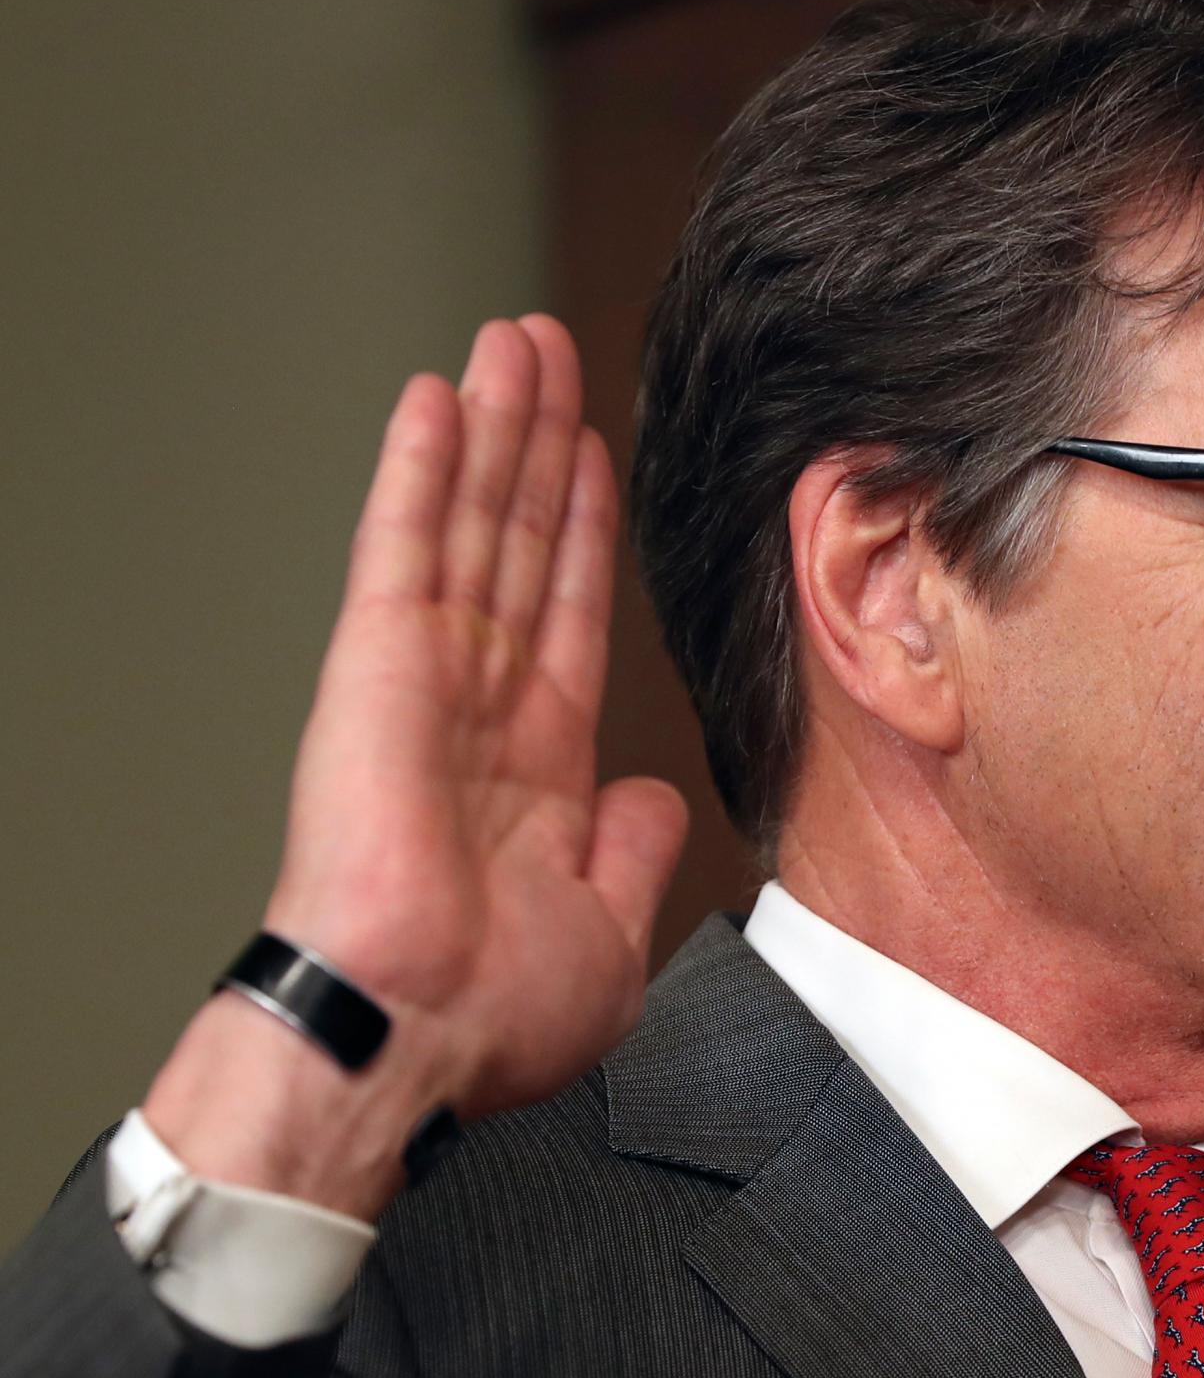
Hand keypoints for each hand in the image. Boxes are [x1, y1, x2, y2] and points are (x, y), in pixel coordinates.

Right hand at [144, 317, 688, 1212]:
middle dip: (537, 449)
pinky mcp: (377, 666)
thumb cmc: (491, 1016)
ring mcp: (426, 678)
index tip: (597, 458)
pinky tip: (440, 396)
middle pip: (519, 545)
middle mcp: (480, 708)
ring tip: (514, 341)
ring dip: (494, 430)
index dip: (585, 533)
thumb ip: (632, 852)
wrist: (415, 1036)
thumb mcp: (608, 933)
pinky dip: (422, 469)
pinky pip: (405, 548)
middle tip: (551, 355)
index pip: (569, 617)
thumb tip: (653, 800)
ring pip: (471, 524)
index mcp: (536, 770)